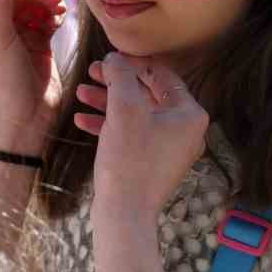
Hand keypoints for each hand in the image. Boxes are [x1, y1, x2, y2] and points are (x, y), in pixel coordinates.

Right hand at [74, 53, 207, 217]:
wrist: (125, 213)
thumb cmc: (129, 160)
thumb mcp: (124, 109)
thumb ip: (120, 76)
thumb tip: (115, 59)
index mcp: (190, 114)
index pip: (163, 75)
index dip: (133, 63)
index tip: (108, 58)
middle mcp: (185, 131)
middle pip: (149, 93)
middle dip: (117, 83)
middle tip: (93, 73)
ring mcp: (169, 149)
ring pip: (137, 114)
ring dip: (108, 102)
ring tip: (81, 94)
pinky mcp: (152, 163)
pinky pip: (133, 135)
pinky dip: (110, 125)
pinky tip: (82, 121)